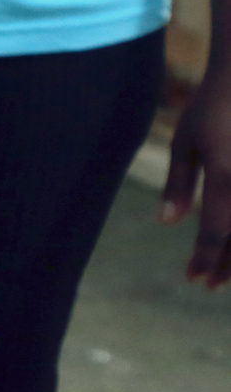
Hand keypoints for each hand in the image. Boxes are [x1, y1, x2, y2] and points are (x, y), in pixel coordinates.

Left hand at [160, 66, 230, 284]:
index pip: (215, 229)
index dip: (205, 259)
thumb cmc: (215, 106)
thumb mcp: (186, 140)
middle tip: (211, 285)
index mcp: (225, 173)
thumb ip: (178, 184)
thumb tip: (167, 223)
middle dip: (228, 266)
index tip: (193, 279)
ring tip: (229, 274)